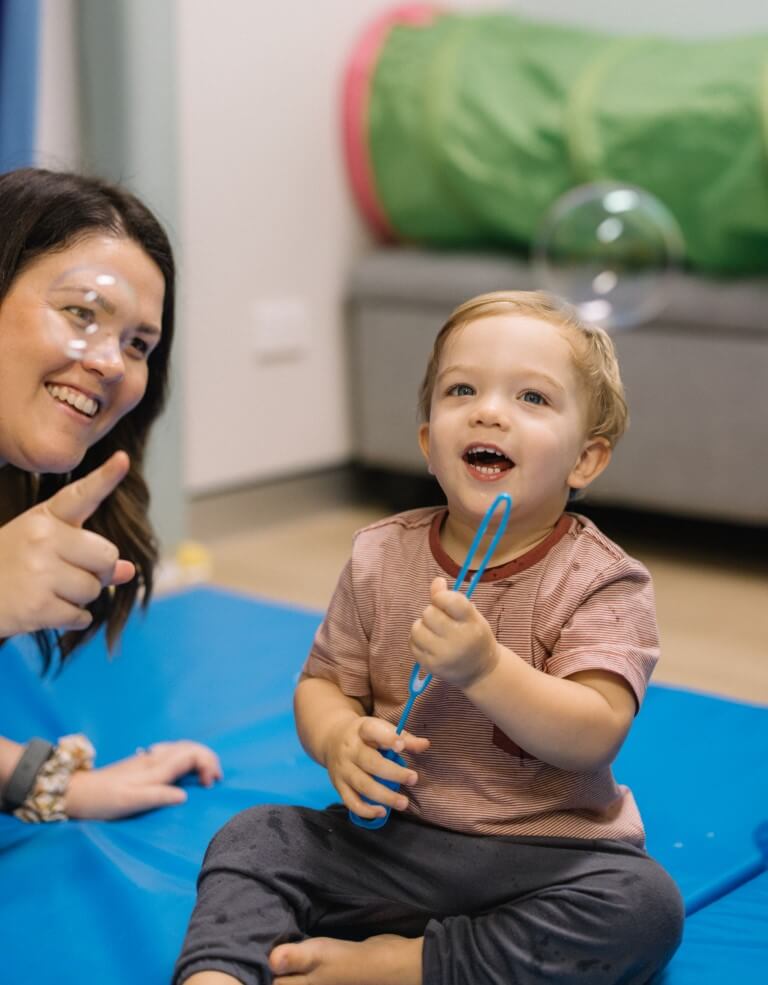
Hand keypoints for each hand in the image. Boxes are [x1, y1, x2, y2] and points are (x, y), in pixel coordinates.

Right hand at [0, 451, 135, 636]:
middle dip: (97, 572)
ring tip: (49, 591)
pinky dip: (71, 619)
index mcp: (44, 518)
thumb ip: (87, 554)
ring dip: (80, 598)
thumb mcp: (42, 547)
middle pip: (107, 557)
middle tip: (68, 575)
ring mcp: (40, 572)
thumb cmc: (10, 567)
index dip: (106, 477)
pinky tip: (45, 609)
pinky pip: (81, 616)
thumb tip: (128, 570)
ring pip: (94, 590)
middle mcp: (43, 539)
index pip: (80, 496)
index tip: (124, 458)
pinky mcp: (38, 606)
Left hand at [64, 740, 221, 819]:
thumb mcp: (129, 802)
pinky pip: (173, 752)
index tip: (209, 785)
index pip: (192, 753)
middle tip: (214, 781)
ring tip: (205, 776)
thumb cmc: (102, 800)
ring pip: (183, 748)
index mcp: (156, 767)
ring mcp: (149, 759)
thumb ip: (157, 796)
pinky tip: (183, 769)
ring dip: (199, 758)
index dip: (208, 764)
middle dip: (208, 759)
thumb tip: (185, 795)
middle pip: (191, 747)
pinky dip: (186, 757)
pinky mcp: (143, 763)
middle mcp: (155, 758)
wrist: (76, 792)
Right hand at [324, 716, 428, 821]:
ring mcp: (343, 769)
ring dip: (384, 796)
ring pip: (363, 785)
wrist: (331, 739)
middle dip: (393, 772)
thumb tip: (425, 745)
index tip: (401, 746)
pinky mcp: (338, 786)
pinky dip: (366, 810)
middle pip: (370, 762)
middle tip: (414, 778)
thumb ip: (404, 738)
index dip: (387, 738)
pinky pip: (351, 801)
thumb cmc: (364, 736)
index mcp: (361, 730)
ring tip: (403, 802)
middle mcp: (350, 750)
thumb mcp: (380, 729)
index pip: (371, 730)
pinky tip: (382, 812)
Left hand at [410, 576, 498, 688]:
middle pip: (429, 613)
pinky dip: (418, 640)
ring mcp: (443, 655)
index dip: (441, 596)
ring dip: (422, 626)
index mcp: (471, 623)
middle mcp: (458, 639)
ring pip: (417, 628)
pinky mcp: (430, 666)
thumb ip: (452, 598)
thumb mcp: (470, 615)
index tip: (441, 599)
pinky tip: (430, 643)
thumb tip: (436, 581)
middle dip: (432, 612)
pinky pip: (412, 643)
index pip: (450, 601)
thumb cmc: (474, 637)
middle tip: (440, 619)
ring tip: (433, 631)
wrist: (481, 671)